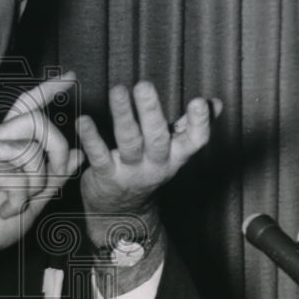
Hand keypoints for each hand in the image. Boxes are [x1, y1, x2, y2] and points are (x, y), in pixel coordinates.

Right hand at [0, 73, 83, 278]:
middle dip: (56, 153)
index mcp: (8, 145)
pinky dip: (19, 196)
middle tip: (46, 184)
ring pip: (33, 149)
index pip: (29, 108)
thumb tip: (78, 153)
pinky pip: (18, 171)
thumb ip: (55, 177)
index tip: (70, 77)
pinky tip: (3, 207)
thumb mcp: (35, 200)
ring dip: (34, 183)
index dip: (49, 90)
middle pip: (40, 122)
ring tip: (16, 201)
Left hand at [77, 82, 221, 217]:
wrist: (122, 214)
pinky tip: (83, 120)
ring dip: (123, 115)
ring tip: (117, 91)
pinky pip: (99, 156)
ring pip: (129, 142)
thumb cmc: (148, 169)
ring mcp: (131, 172)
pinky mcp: (107, 176)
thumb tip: (215, 103)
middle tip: (143, 85)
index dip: (199, 123)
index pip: (194, 141)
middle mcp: (156, 164)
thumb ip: (191, 126)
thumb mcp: (173, 152)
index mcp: (176, 156)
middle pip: (157, 137)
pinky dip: (91, 138)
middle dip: (151, 111)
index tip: (198, 102)